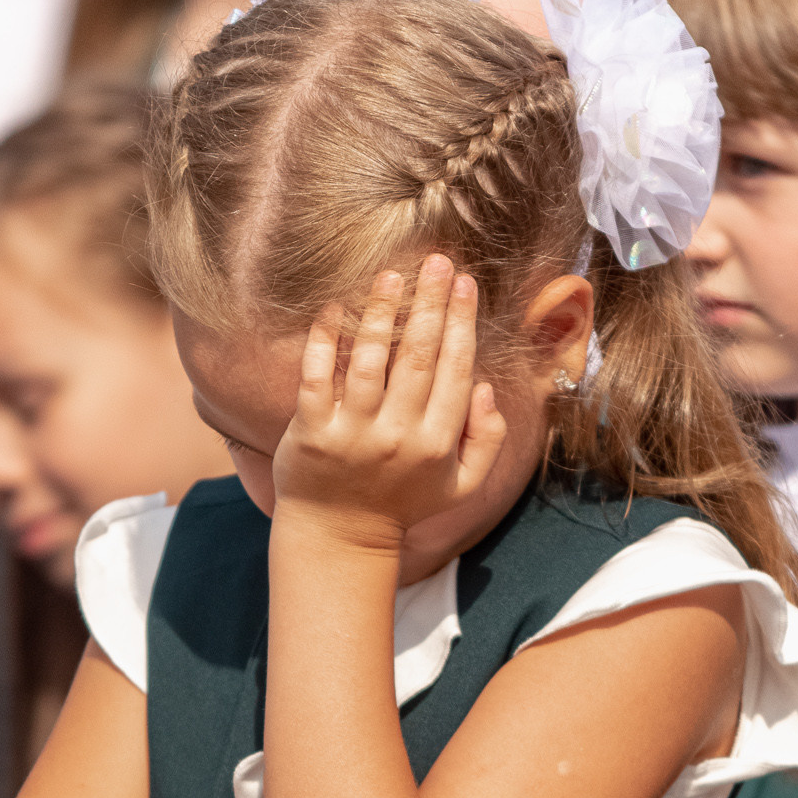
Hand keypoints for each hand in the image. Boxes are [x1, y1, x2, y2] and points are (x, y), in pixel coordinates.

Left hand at [273, 258, 507, 539]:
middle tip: (437, 261)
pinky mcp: (312, 432)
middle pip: (417, 356)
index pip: (455, 370)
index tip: (465, 283)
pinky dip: (325, 340)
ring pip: (370, 360)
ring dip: (382, 313)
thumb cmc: (403, 502)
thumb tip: (486, 387)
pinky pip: (317, 377)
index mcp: (437, 442)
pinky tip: (336, 306)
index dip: (461, 322)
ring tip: (392, 276)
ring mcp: (353, 433)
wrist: (340, 537)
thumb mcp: (460, 485)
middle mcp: (398, 436)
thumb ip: (486, 440)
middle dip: (430, 304)